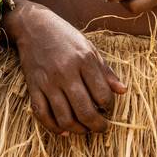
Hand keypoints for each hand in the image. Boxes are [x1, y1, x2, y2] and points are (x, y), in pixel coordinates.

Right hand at [17, 11, 126, 134]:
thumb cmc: (65, 36)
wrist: (33, 26)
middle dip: (97, 125)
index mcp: (84, 60)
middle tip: (101, 127)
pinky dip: (53, 127)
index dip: (109, 106)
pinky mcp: (33, 86)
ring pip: (64, 117)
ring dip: (78, 130)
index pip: (102, 95)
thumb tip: (123, 91)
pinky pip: (42, 114)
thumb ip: (105, 71)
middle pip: (85, 111)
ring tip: (85, 130)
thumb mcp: (89, 48)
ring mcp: (48, 81)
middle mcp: (66, 72)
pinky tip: (63, 130)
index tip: (108, 108)